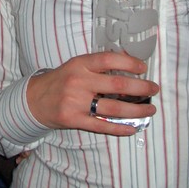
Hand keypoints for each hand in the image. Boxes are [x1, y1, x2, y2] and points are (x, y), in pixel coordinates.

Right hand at [25, 52, 158, 135]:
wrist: (34, 100)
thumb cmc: (61, 80)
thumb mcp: (76, 65)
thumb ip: (97, 65)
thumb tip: (128, 61)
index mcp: (80, 64)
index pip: (108, 59)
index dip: (129, 62)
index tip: (144, 68)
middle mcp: (79, 81)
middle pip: (117, 85)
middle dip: (141, 88)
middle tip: (154, 89)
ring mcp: (76, 102)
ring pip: (113, 108)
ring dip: (136, 110)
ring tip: (150, 109)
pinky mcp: (74, 120)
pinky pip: (102, 126)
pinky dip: (119, 128)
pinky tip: (133, 127)